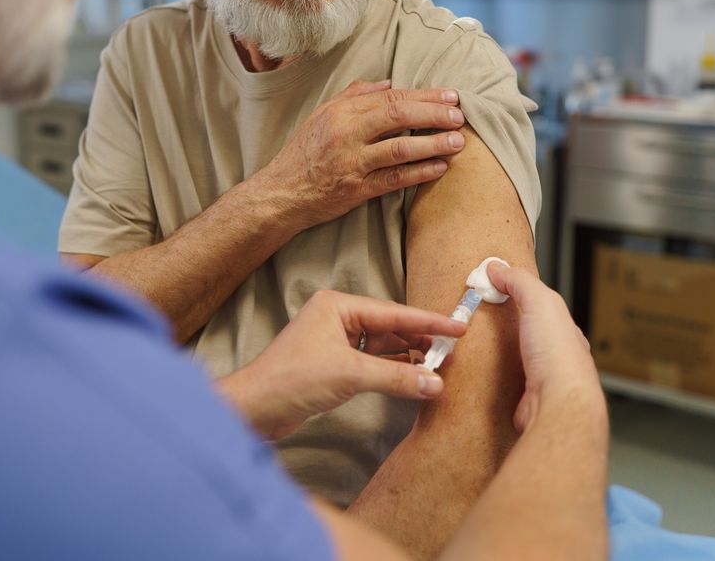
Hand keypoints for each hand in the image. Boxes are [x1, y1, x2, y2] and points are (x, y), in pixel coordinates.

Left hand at [217, 290, 465, 440]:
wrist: (256, 408)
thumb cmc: (291, 380)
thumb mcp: (350, 375)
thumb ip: (396, 377)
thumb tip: (435, 383)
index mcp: (336, 306)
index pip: (392, 312)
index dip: (427, 321)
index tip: (458, 326)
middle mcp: (334, 317)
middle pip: (388, 326)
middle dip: (419, 338)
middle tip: (452, 349)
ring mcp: (332, 340)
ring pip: (380, 345)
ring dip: (407, 355)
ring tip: (437, 364)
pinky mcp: (331, 363)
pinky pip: (370, 361)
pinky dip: (391, 369)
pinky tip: (411, 376)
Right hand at [256, 80, 466, 229]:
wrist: (281, 193)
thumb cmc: (303, 153)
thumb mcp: (321, 115)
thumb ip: (354, 96)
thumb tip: (388, 83)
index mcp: (341, 112)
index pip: (391, 97)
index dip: (425, 95)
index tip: (450, 96)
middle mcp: (346, 133)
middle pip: (399, 116)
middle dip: (434, 114)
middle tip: (459, 116)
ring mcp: (352, 162)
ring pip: (401, 148)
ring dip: (433, 143)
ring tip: (458, 141)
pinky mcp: (356, 189)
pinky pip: (394, 179)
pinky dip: (420, 172)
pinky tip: (440, 168)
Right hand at [487, 263, 604, 433]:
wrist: (557, 405)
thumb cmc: (558, 357)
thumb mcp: (540, 302)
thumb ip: (520, 282)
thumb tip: (498, 267)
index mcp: (563, 332)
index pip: (540, 306)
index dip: (518, 294)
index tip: (492, 286)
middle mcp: (554, 356)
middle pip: (527, 334)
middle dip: (505, 326)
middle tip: (476, 316)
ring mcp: (540, 379)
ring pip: (516, 360)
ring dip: (497, 354)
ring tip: (472, 344)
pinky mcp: (522, 399)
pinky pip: (503, 383)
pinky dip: (491, 377)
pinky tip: (477, 373)